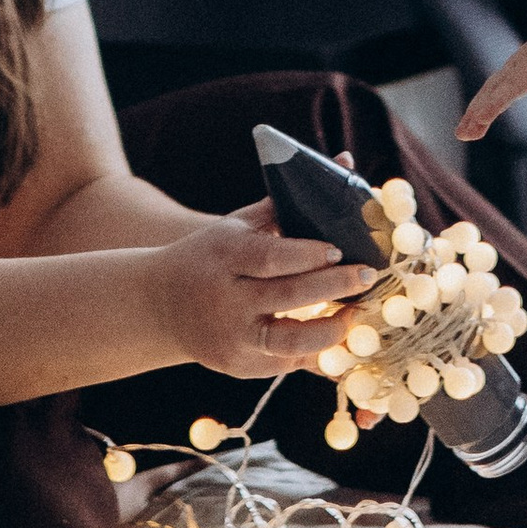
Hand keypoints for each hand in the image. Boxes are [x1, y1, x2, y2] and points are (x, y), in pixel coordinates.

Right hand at [150, 215, 378, 379]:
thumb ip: (288, 201)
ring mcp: (231, 337)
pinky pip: (285, 365)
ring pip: (287, 342)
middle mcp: (225, 300)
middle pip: (286, 297)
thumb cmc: (211, 256)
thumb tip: (344, 162)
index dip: (308, 255)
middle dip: (333, 288)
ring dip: (330, 331)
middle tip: (367, 277)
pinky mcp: (238, 366)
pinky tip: (341, 341)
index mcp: (224, 257)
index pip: (270, 257)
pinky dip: (316, 355)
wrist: (159, 305)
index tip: (339, 250)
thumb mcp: (237, 225)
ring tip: (357, 316)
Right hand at [457, 0, 526, 139]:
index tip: (480, 120)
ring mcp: (515, 66)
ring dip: (475, 110)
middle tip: (462, 135)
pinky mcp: (516, 70)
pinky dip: (482, 103)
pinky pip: (494, 88)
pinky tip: (476, 117)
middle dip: (477, 112)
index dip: (495, 104)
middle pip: (493, 90)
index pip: (511, 88)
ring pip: (489, 89)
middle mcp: (519, 65)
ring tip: (463, 133)